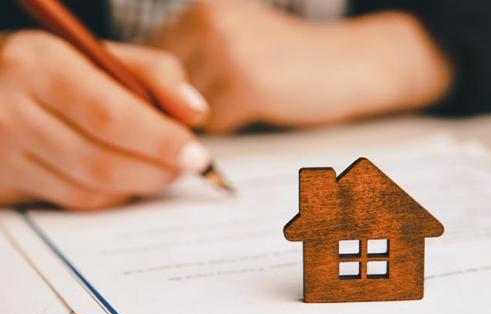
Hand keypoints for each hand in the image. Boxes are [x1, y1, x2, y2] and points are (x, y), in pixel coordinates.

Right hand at [0, 30, 210, 208]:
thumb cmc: (50, 70)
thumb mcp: (99, 53)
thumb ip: (156, 75)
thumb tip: (196, 114)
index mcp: (35, 63)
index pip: (109, 114)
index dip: (159, 140)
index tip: (197, 155)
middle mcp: (3, 109)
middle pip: (101, 161)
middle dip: (156, 170)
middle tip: (185, 167)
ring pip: (88, 191)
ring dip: (136, 186)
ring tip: (157, 169)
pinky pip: (70, 205)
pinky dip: (107, 196)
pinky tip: (121, 179)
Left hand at [151, 0, 451, 132]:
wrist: (349, 63)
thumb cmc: (287, 59)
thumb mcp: (234, 37)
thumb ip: (190, 55)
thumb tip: (141, 98)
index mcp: (203, 6)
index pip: (149, 58)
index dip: (159, 88)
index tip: (177, 101)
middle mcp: (210, 20)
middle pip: (161, 86)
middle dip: (177, 105)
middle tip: (215, 104)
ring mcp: (229, 50)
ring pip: (184, 107)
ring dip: (206, 116)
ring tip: (243, 98)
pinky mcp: (248, 84)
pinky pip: (214, 124)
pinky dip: (231, 125)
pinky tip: (258, 106)